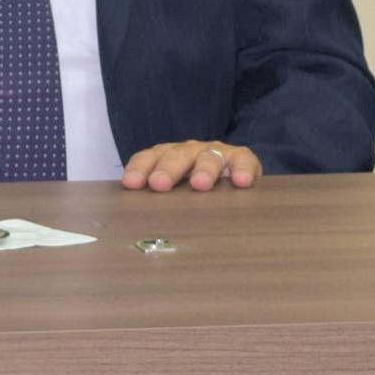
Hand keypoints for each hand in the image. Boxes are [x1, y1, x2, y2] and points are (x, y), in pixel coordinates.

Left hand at [121, 140, 260, 191]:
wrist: (233, 173)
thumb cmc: (194, 187)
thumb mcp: (175, 192)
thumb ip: (159, 200)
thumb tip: (137, 223)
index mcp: (167, 157)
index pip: (148, 158)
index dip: (139, 169)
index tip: (131, 184)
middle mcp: (189, 151)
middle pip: (175, 156)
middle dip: (167, 169)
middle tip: (159, 184)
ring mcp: (215, 152)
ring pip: (208, 157)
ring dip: (203, 170)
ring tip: (200, 184)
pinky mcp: (241, 158)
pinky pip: (243, 160)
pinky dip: (242, 169)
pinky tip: (241, 182)